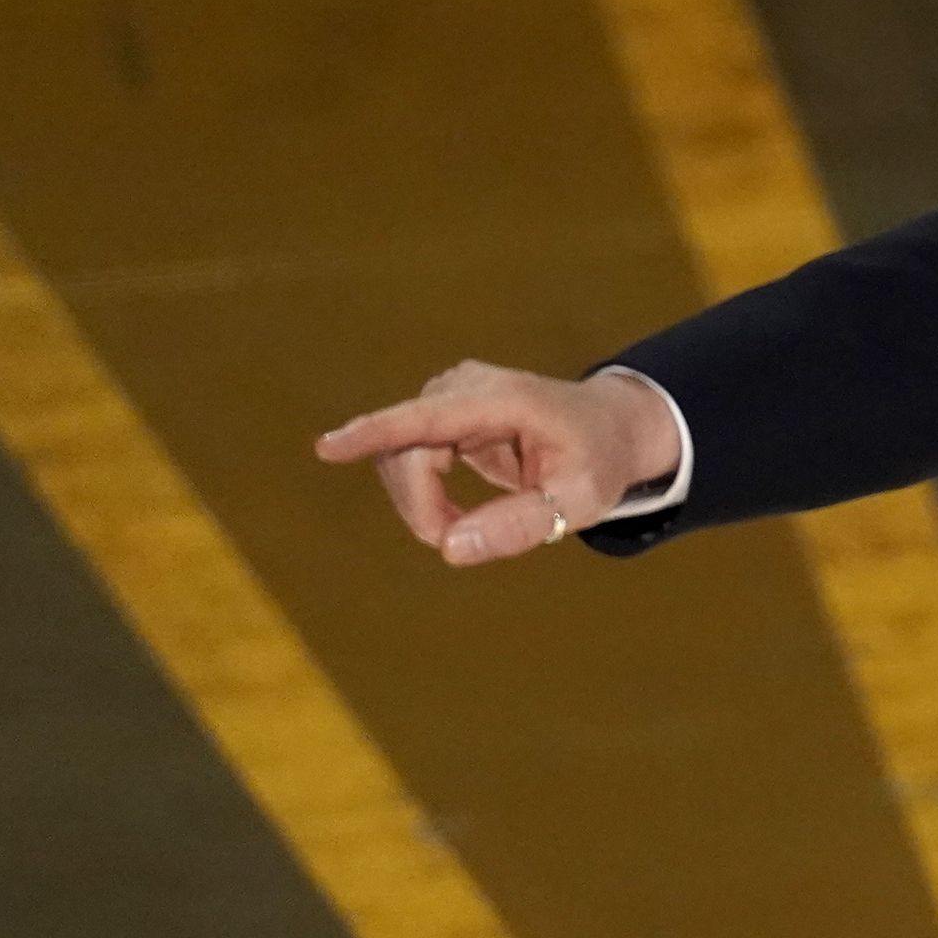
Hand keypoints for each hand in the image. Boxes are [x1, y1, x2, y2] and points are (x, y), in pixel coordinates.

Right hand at [315, 362, 680, 565]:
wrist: (609, 428)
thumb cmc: (599, 461)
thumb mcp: (580, 500)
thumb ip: (521, 525)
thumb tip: (450, 549)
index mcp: (506, 399)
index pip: (428, 417)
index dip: (375, 433)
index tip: (327, 447)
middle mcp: (468, 387)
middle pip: (407, 450)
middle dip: (419, 505)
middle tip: (452, 542)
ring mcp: (449, 396)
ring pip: (399, 457)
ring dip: (420, 503)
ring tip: (466, 527)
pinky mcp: (440, 412)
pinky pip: (407, 458)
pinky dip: (424, 495)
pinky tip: (458, 513)